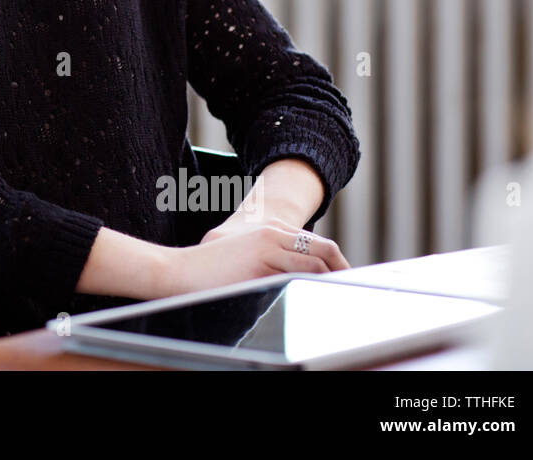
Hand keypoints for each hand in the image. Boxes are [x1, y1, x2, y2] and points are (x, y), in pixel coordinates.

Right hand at [161, 218, 350, 296]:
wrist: (178, 271)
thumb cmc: (211, 270)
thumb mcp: (247, 256)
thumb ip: (274, 260)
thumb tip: (303, 276)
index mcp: (271, 231)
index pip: (320, 245)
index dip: (339, 263)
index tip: (347, 280)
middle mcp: (272, 236)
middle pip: (325, 251)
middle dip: (344, 272)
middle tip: (354, 290)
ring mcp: (267, 250)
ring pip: (315, 265)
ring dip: (331, 282)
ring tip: (339, 298)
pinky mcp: (259, 267)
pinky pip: (295, 278)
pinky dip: (309, 289)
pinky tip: (313, 301)